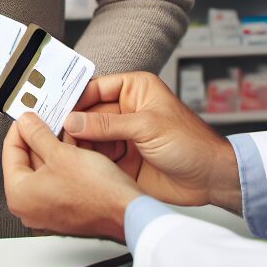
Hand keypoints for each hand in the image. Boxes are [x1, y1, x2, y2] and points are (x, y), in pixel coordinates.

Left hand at [2, 112, 140, 241]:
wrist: (128, 214)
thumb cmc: (98, 194)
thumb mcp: (61, 153)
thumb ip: (37, 134)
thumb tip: (26, 122)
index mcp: (20, 195)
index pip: (10, 150)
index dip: (21, 127)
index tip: (29, 114)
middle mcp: (30, 207)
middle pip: (26, 159)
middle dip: (39, 136)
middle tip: (47, 117)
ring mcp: (47, 209)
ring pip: (44, 168)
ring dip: (54, 146)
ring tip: (64, 128)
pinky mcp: (64, 208)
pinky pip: (57, 178)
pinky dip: (64, 161)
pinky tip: (75, 145)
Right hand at [64, 72, 241, 213]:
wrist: (211, 179)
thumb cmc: (191, 143)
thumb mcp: (147, 127)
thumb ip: (107, 124)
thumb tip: (73, 121)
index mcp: (135, 89)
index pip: (96, 88)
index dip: (76, 98)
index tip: (55, 108)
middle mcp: (127, 110)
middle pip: (89, 113)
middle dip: (73, 123)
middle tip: (54, 133)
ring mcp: (124, 136)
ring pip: (90, 136)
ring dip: (78, 144)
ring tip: (64, 151)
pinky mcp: (123, 160)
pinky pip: (98, 157)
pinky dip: (88, 161)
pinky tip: (79, 165)